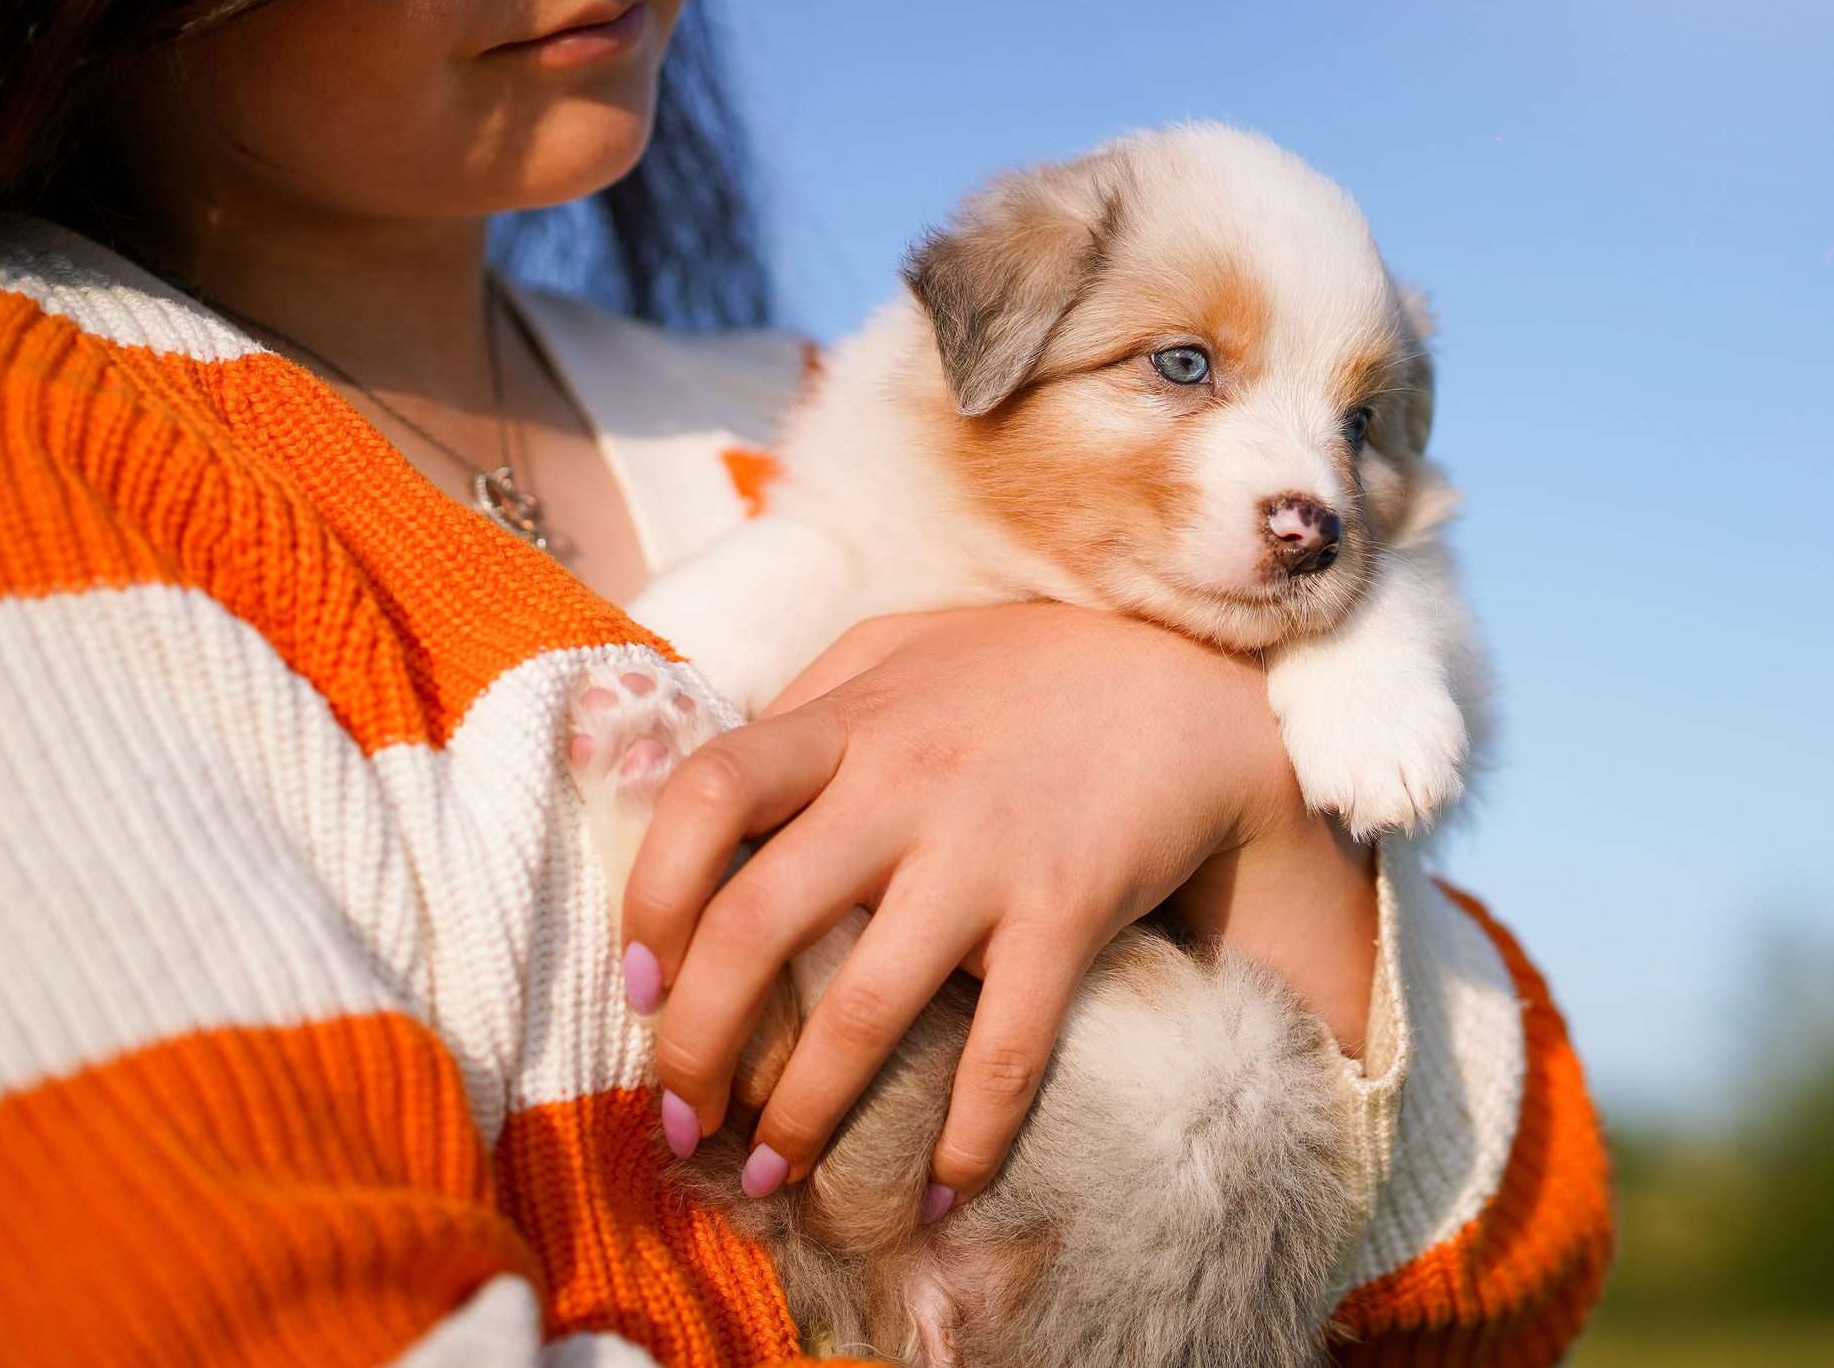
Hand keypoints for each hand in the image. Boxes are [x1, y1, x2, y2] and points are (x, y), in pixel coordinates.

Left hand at [618, 602, 1377, 1206]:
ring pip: (860, 1008)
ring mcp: (984, 854)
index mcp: (849, 720)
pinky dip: (969, 1135)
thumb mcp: (905, 646)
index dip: (652, 893)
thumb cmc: (1031, 670)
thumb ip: (809, 701)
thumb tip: (707, 795)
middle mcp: (902, 786)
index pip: (706, 792)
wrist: (1190, 688)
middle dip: (697, 1044)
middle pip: (753, 925)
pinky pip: (1004, 1047)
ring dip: (803, 1111)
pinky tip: (942, 1187)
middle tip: (684, 1115)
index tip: (642, 978)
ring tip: (778, 1168)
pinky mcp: (1066, 911)